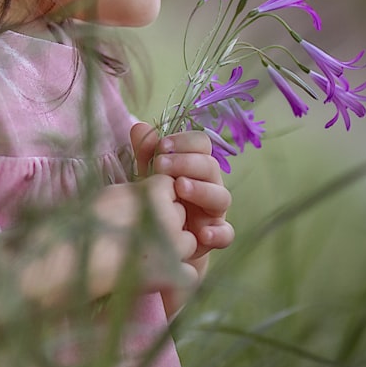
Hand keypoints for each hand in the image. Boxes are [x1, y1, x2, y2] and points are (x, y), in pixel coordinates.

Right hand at [87, 175, 199, 297]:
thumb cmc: (84, 225)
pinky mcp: (172, 274)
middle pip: (181, 214)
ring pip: (189, 241)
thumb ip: (138, 193)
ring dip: (175, 248)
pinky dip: (177, 275)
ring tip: (147, 255)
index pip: (171, 187)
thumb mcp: (112, 195)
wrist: (71, 261)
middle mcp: (168, 216)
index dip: (159, 198)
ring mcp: (173, 246)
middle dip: (168, 223)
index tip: (142, 208)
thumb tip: (149, 193)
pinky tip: (158, 275)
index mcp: (153, 192)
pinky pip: (189, 272)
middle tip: (142, 235)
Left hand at [130, 122, 233, 261]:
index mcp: (196, 164)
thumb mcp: (148, 174)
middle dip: (186, 162)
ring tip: (179, 187)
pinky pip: (226, 233)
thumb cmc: (156, 198)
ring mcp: (215, 210)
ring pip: (221, 196)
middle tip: (160, 165)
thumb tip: (140, 127)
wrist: (158, 239)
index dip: (184, 141)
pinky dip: (218, 233)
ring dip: (201, 189)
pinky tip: (201, 233)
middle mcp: (210, 184)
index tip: (161, 146)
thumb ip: (145, 152)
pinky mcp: (216, 235)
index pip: (201, 143)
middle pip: (210, 165)